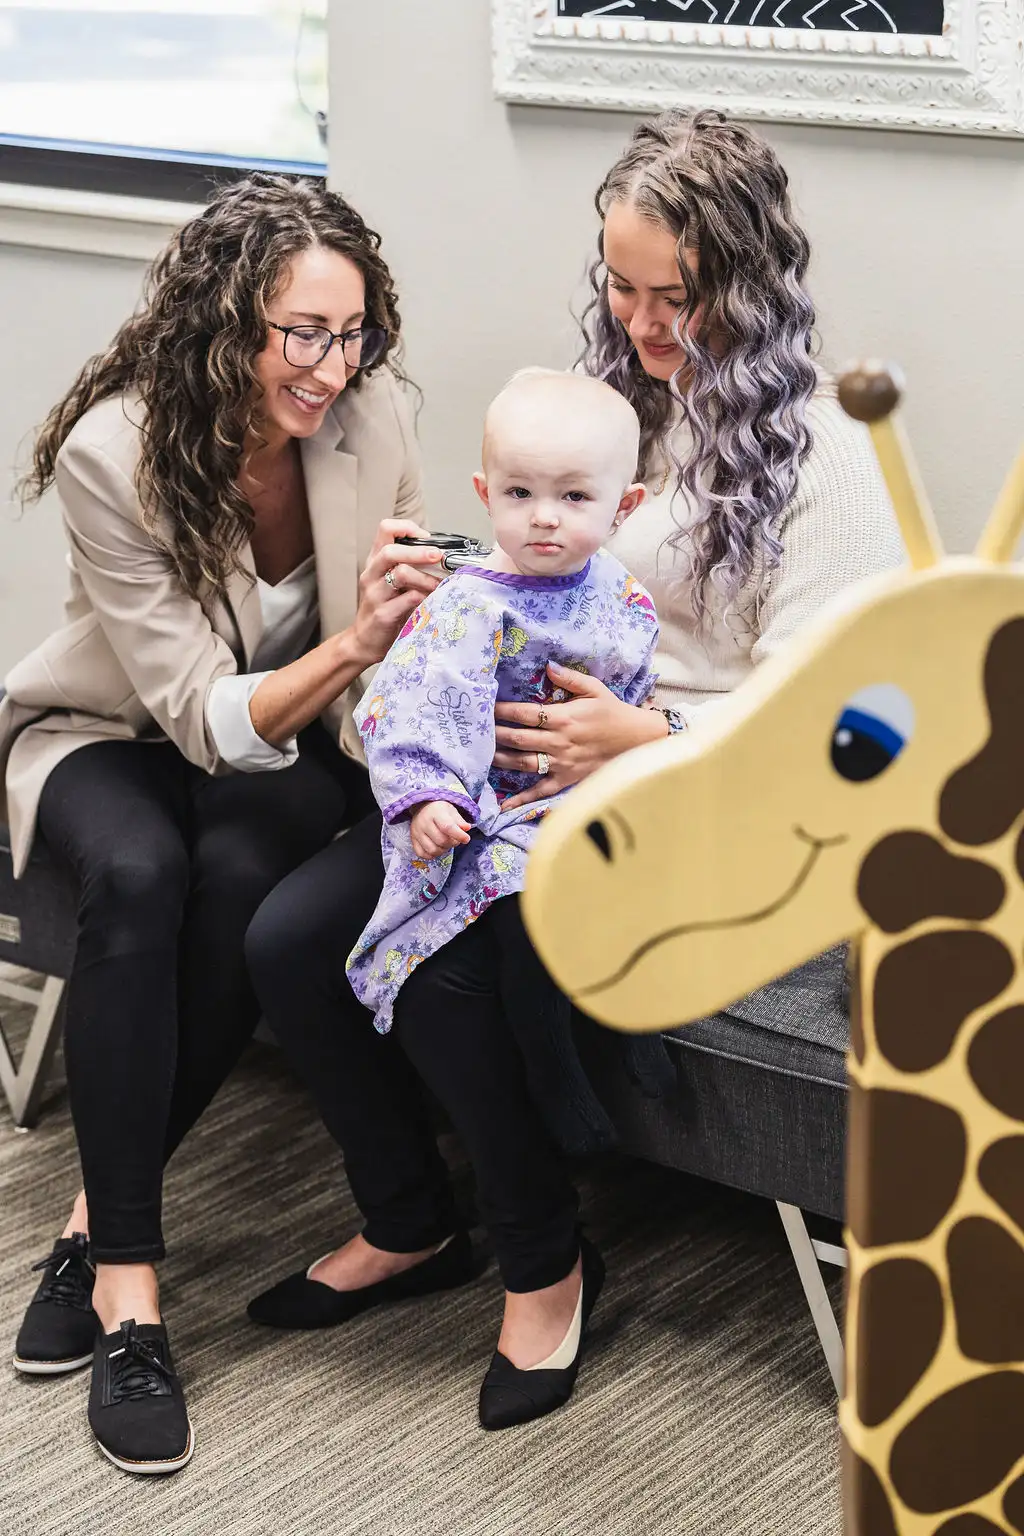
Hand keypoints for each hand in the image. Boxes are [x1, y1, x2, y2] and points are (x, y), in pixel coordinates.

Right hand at [350, 518, 445, 666]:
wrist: (364, 641)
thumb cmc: (384, 608)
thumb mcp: (393, 583)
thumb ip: (410, 567)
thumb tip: (442, 558)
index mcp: (375, 561)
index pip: (386, 529)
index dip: (408, 528)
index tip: (427, 538)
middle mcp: (371, 574)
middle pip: (391, 551)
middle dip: (419, 551)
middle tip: (438, 556)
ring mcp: (375, 594)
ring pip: (400, 574)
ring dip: (425, 577)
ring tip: (438, 585)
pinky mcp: (383, 614)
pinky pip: (408, 600)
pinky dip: (424, 597)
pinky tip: (431, 601)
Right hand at [410, 801, 472, 859]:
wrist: (422, 807)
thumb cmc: (439, 810)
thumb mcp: (452, 811)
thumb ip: (460, 821)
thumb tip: (466, 828)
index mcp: (435, 813)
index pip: (447, 827)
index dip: (458, 835)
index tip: (466, 839)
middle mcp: (424, 823)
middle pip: (441, 841)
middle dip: (452, 843)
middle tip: (455, 840)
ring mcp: (416, 832)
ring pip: (432, 850)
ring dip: (443, 850)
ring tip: (446, 844)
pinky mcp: (412, 840)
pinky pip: (422, 854)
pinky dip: (431, 855)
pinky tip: (437, 848)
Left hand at [493, 663, 668, 811]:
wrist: (637, 740)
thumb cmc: (613, 712)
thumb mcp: (595, 689)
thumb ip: (569, 678)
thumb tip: (547, 666)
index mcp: (563, 717)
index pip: (525, 714)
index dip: (502, 711)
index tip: (486, 708)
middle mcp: (558, 741)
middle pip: (518, 738)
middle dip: (495, 734)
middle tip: (476, 732)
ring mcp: (561, 762)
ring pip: (523, 763)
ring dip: (500, 759)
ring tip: (481, 756)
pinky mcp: (566, 779)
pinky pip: (540, 790)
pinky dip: (522, 799)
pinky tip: (504, 804)